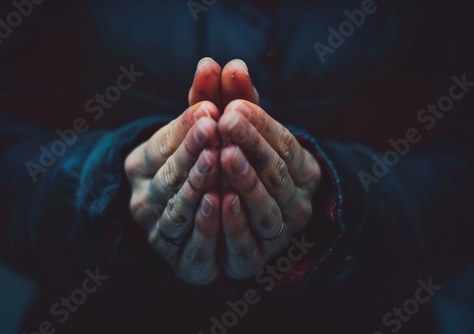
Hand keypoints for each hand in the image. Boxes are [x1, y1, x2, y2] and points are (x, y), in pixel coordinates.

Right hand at [125, 99, 222, 284]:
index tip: (209, 107)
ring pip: (176, 208)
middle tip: (214, 126)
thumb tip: (213, 62)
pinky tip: (220, 201)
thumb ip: (208, 100)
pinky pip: (191, 244)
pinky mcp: (179, 259)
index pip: (160, 145)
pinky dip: (205, 224)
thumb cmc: (199, 162)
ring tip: (216, 159)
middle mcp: (144, 199)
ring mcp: (158, 232)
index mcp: (141, 165)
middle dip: (191, 150)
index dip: (184, 128)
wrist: (189, 219)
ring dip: (196, 184)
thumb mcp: (202, 130)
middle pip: (167, 175)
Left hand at [218, 99, 320, 279]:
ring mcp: (281, 233)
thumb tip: (229, 63)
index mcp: (303, 170)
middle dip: (253, 146)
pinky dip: (234, 222)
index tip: (234, 105)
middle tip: (227, 121)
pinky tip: (218, 198)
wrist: (249, 218)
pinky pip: (249, 243)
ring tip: (224, 154)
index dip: (262, 126)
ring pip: (267, 208)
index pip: (286, 145)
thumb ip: (236, 100)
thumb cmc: (247, 162)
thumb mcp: (243, 131)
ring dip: (246, 181)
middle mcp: (298, 202)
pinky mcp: (257, 258)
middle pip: (278, 174)